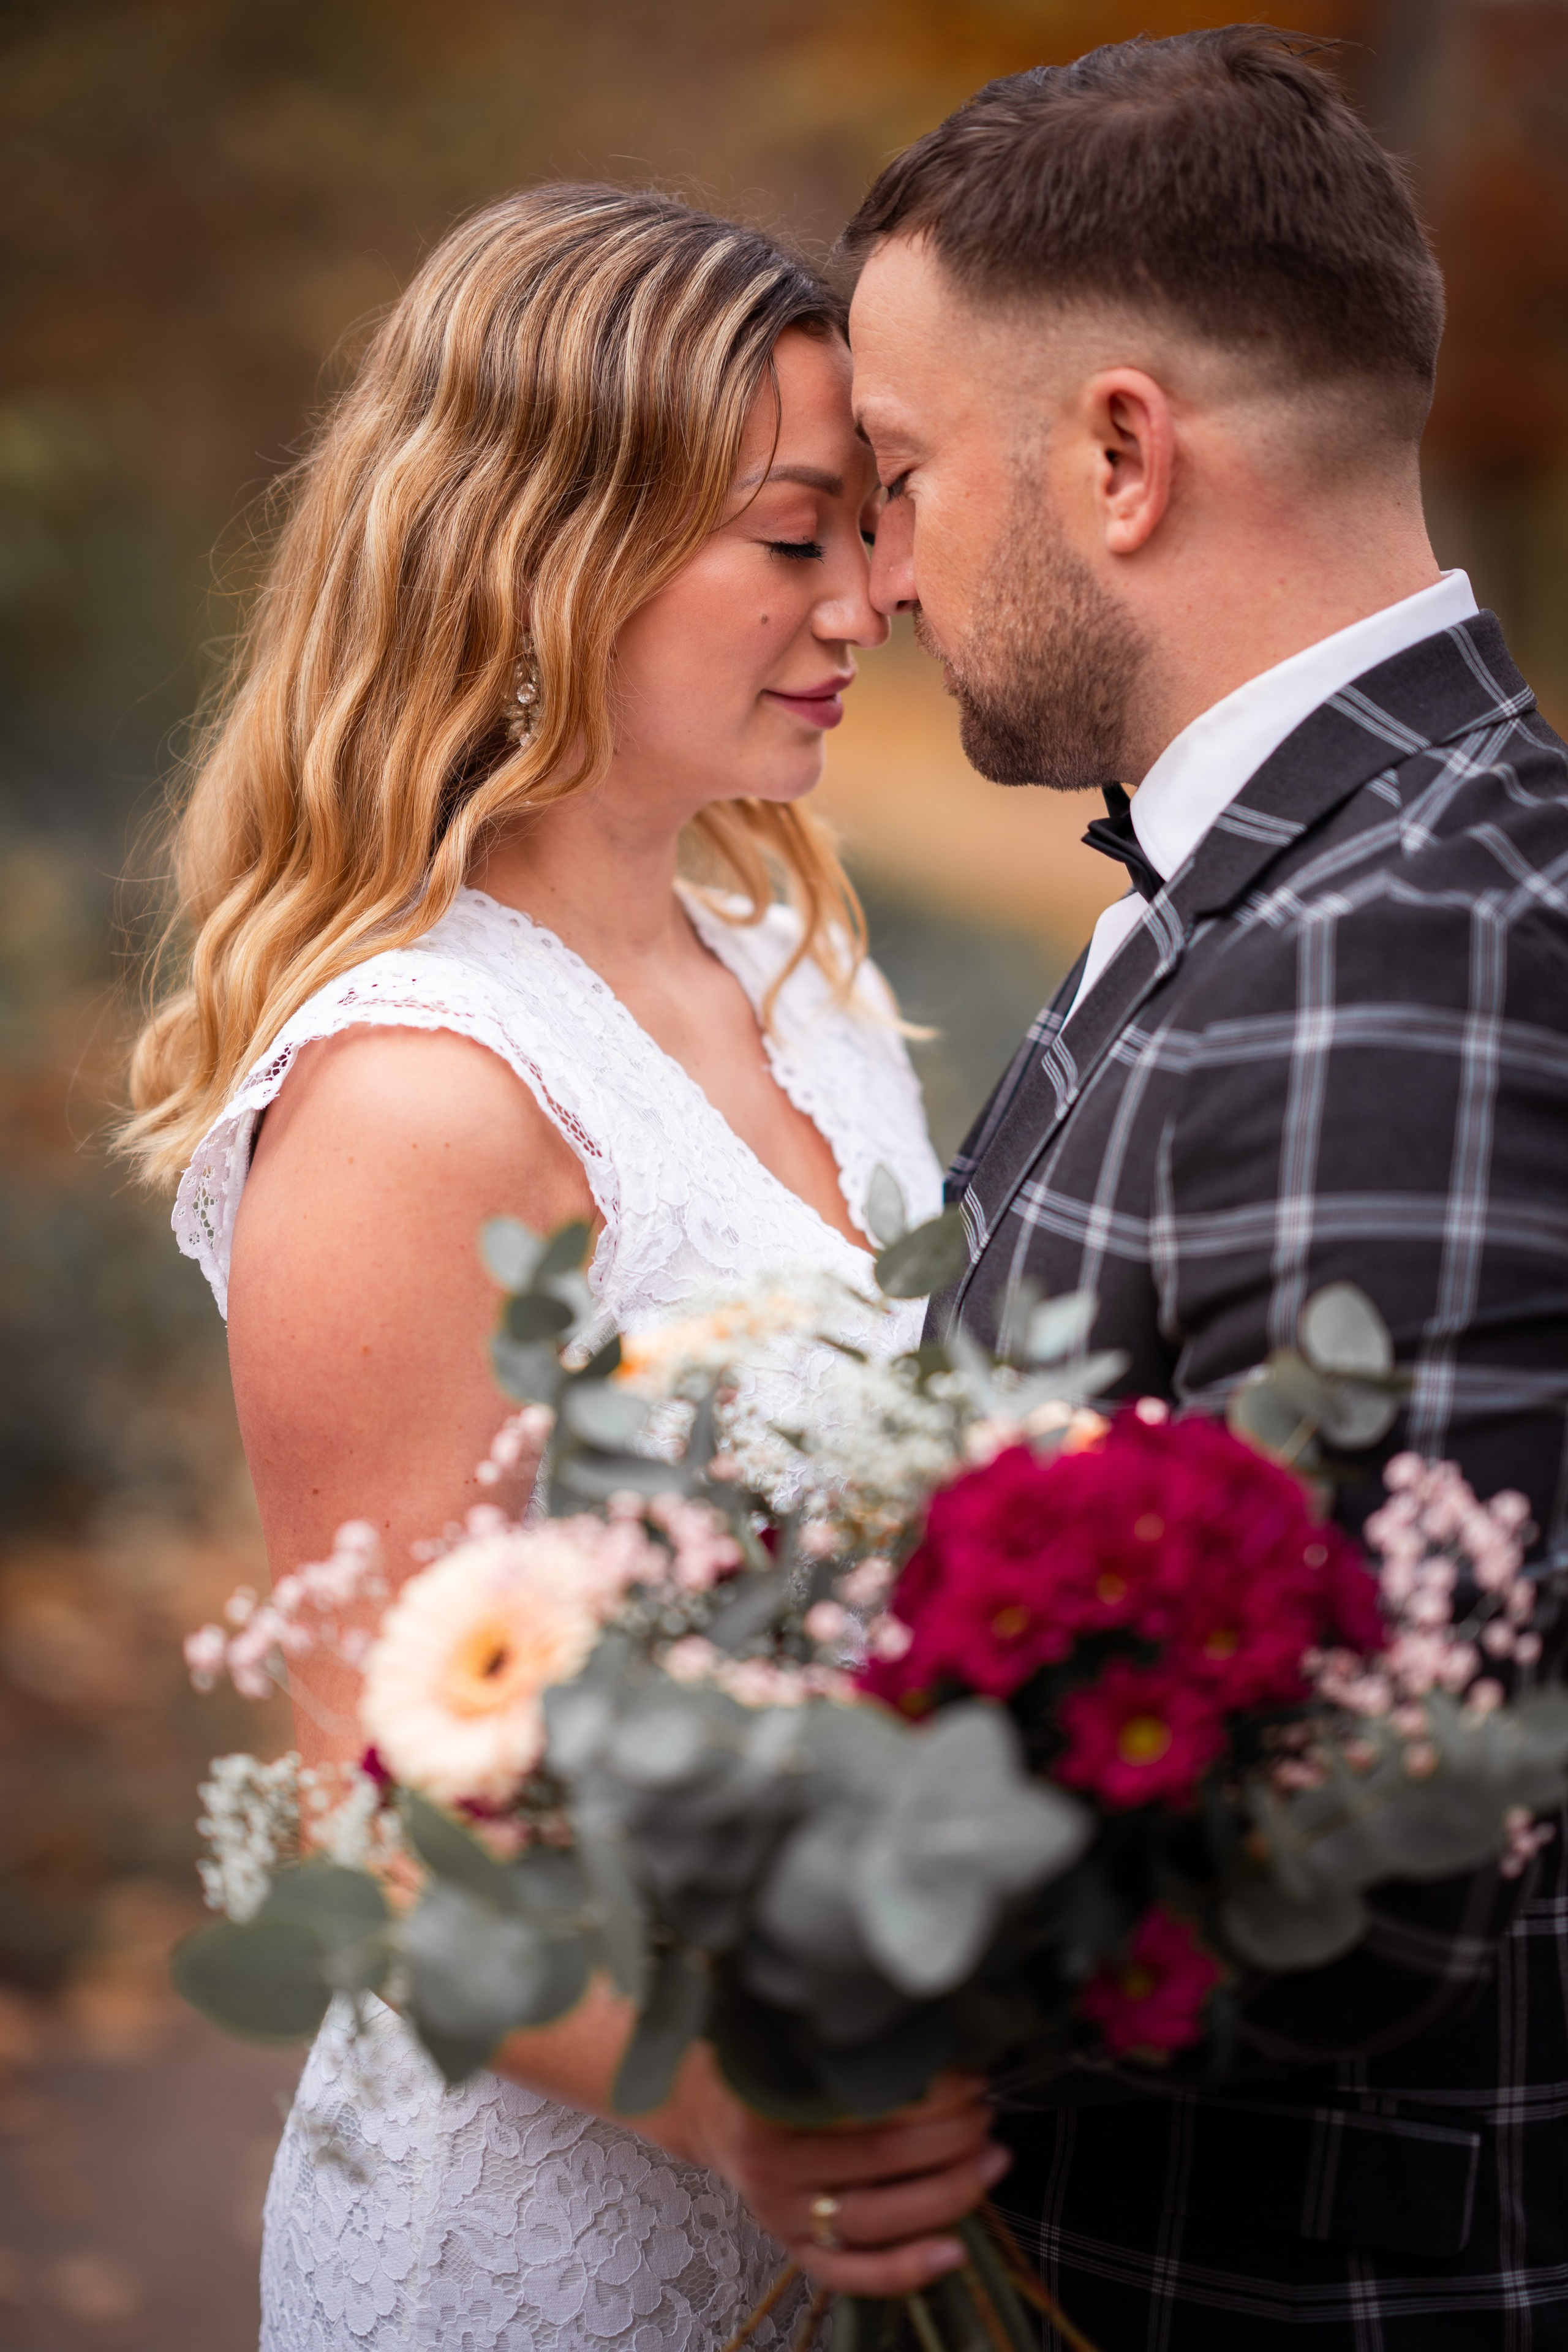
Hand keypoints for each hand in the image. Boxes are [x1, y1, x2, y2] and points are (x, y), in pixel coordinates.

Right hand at [675, 2054, 1011, 2295]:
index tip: (970, 2074)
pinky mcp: (791, 2246)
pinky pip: (850, 2273)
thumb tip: (925, 2024)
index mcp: (767, 2100)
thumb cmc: (755, 2056)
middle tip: (987, 2111)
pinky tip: (956, 2253)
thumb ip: (837, 2034)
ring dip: (947, 2192)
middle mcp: (771, 2165)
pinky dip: (905, 2270)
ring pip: (876, 2218)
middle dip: (950, 2137)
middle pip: (878, 2159)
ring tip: (992, 2160)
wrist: (701, 2107)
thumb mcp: (783, 2029)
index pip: (864, 2103)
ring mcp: (780, 2214)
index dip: (930, 2091)